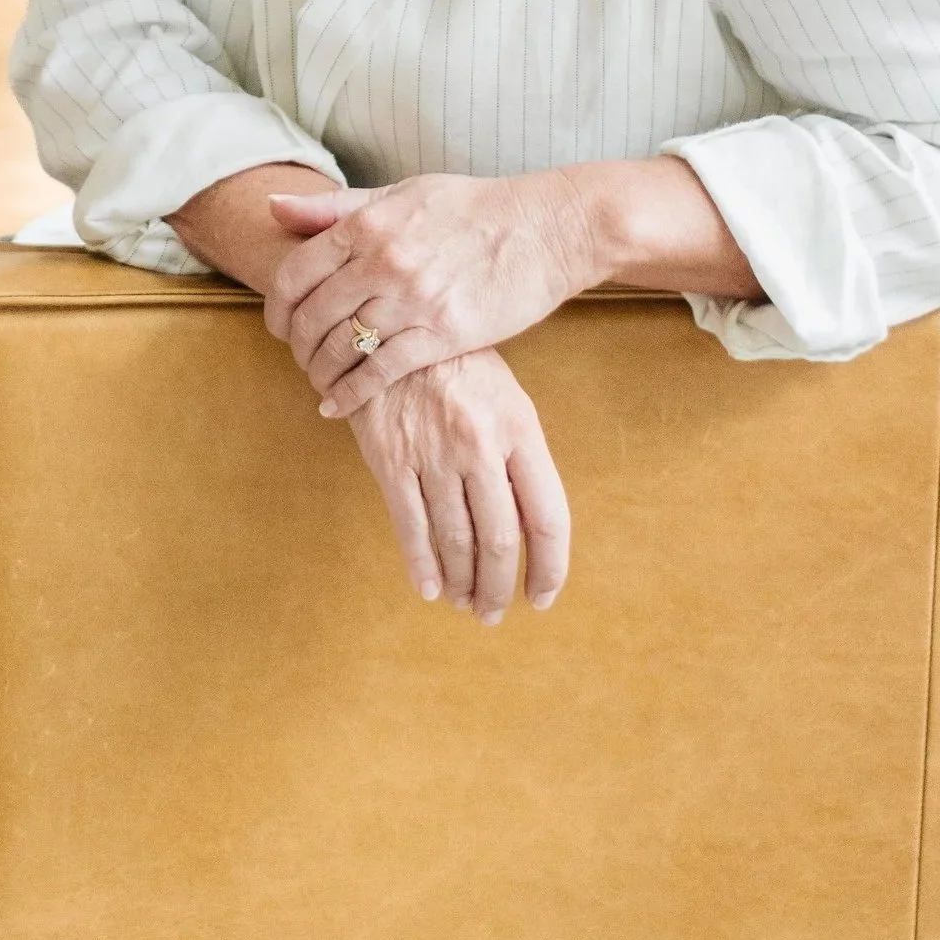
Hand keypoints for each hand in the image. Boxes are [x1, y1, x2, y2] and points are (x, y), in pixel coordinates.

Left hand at [265, 171, 593, 416]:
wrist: (543, 229)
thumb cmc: (473, 208)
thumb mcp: (401, 193)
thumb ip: (335, 207)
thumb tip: (273, 207)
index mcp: (368, 224)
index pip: (294, 273)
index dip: (276, 306)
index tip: (279, 323)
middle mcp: (382, 261)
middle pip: (311, 315)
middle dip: (295, 344)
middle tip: (298, 357)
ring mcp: (412, 299)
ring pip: (341, 347)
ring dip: (320, 372)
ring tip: (319, 381)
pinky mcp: (443, 333)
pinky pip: (381, 372)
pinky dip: (350, 393)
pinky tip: (337, 405)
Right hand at [350, 352, 569, 619]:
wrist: (390, 328)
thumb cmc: (458, 366)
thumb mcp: (505, 398)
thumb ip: (520, 458)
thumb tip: (533, 527)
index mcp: (520, 428)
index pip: (548, 517)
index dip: (550, 567)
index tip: (542, 596)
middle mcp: (480, 445)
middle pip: (500, 539)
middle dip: (499, 586)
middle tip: (495, 611)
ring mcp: (434, 453)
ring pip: (456, 539)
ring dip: (463, 582)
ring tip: (465, 602)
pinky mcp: (390, 458)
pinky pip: (410, 525)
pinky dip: (421, 565)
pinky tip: (429, 588)